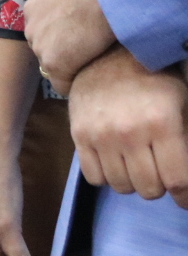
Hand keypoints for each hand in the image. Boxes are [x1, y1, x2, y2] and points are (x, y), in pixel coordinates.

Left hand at [25, 0, 115, 91]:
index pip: (42, 27)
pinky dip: (73, 83)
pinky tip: (89, 82)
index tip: (78, 34)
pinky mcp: (54, 63)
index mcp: (34, 7)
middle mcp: (31, 27)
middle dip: (62, 49)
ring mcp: (40, 46)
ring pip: (52, 64)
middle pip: (44, 46)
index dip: (61, 32)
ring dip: (69, 67)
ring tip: (91, 66)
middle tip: (88, 50)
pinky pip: (61, 82)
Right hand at [69, 46, 187, 207]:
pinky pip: (94, 177)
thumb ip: (186, 140)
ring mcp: (101, 135)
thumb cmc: (156, 80)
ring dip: (133, 183)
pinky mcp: (79, 135)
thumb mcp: (183, 105)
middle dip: (160, 187)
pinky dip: (108, 177)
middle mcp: (130, 133)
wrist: (109, 56)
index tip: (184, 199)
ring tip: (137, 166)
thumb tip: (186, 177)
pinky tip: (115, 163)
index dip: (185, 197)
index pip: (177, 180)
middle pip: (149, 189)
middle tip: (160, 174)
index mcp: (163, 124)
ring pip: (122, 186)